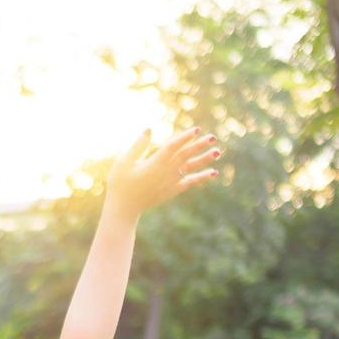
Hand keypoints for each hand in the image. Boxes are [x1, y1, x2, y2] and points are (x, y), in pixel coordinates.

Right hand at [106, 125, 221, 216]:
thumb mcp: (123, 163)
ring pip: (190, 168)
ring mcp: (170, 182)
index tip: (197, 129)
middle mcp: (165, 171)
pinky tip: (213, 172)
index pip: (173, 146)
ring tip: (218, 152)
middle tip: (213, 137)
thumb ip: (137, 146)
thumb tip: (149, 129)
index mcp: (154, 163)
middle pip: (186, 155)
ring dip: (204, 159)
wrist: (124, 209)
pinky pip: (190, 182)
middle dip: (199, 145)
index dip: (185, 137)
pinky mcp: (172, 190)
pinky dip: (201, 177)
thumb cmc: (120, 184)